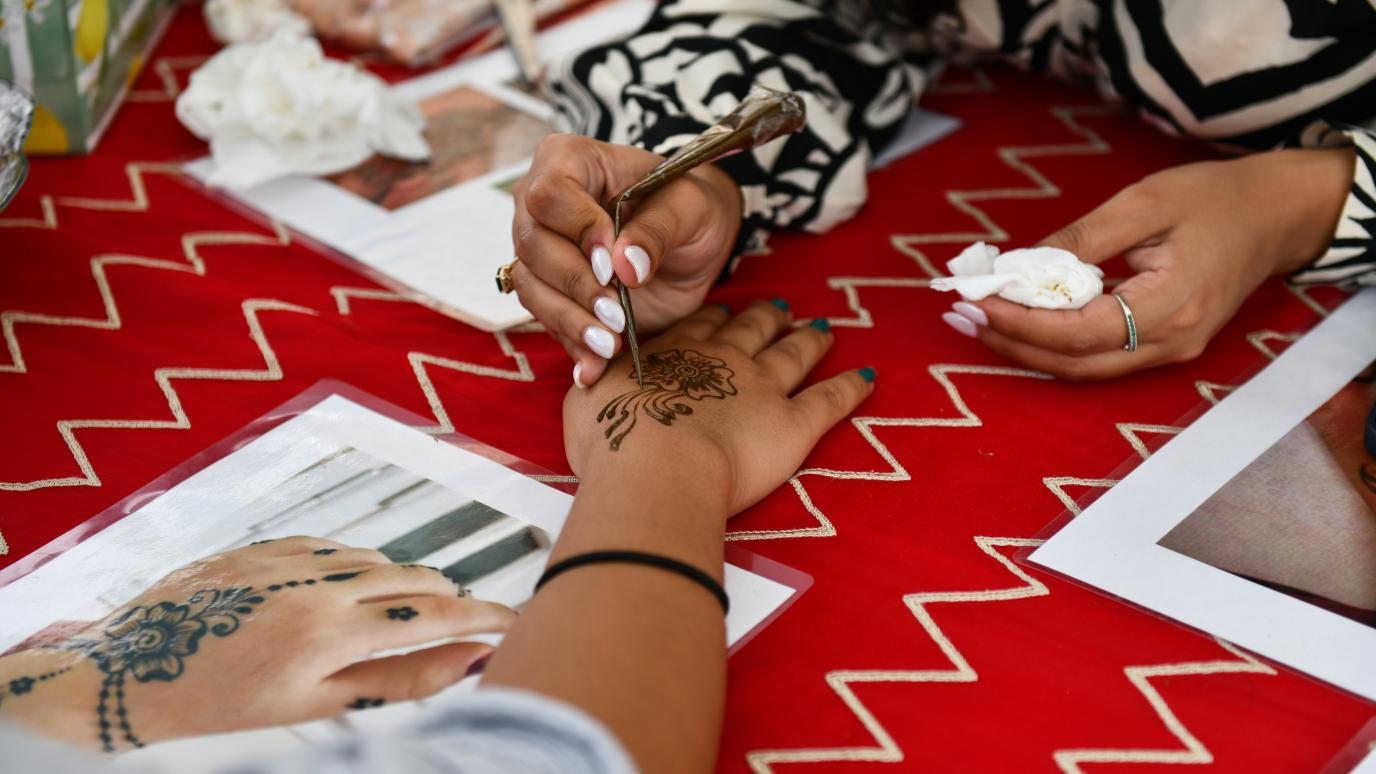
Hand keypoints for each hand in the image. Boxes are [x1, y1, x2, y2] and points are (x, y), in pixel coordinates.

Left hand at [0, 538, 514, 750]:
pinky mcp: (268, 543)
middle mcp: (318, 586)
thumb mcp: (315, 707)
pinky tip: (345, 592)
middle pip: (416, 577)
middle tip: (465, 616)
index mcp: (333, 635)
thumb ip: (399, 679)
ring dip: (401, 582)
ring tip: (396, 613)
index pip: (435, 615)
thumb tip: (468, 659)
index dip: (484, 615)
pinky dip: (356, 567)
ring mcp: (292, 558)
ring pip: (378, 559)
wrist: (130, 672)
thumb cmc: (221, 703)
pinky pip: (335, 545)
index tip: (516, 618)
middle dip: (449, 596)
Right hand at [510, 134, 743, 387]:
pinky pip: (545, 318)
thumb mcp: (689, 207)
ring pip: (531, 285)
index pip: (549, 193)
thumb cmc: (689, 206)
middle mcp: (541, 202)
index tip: (611, 262)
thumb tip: (624, 267)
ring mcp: (540, 247)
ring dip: (569, 320)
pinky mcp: (550, 289)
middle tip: (616, 313)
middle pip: (531, 243)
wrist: (691, 239)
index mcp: (570, 160)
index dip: (576, 229)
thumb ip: (658, 229)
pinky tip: (593, 368)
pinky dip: (571, 344)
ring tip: (610, 345)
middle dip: (575, 284)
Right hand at [562, 301, 874, 514]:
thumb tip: (590, 378)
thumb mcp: (586, 400)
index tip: (726, 312)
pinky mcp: (795, 424)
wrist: (657, 469)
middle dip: (766, 317)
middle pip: (752, 329)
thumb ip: (597, 382)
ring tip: (823, 329)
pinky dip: (851, 387)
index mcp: (677, 352)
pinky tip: (867, 376)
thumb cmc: (613, 439)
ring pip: (795, 354)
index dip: (716, 318)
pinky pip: (831, 400)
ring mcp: (765, 387)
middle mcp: (726, 360)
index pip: (702, 326)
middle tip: (780, 308)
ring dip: (810, 339)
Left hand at [941, 147, 1354, 379]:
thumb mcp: (1144, 202)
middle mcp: (1171, 342)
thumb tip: (1020, 265)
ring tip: (976, 320)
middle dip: (1010, 341)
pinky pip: (1098, 357)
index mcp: (1171, 306)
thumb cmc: (1215, 198)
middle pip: (1073, 361)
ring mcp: (1170, 351)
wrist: (1276, 214)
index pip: (1078, 331)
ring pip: (1082, 367)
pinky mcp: (1164, 346)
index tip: (975, 301)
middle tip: (959, 315)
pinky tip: (1019, 321)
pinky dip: (1053, 343)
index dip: (1021, 322)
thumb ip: (1080, 238)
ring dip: (1026, 348)